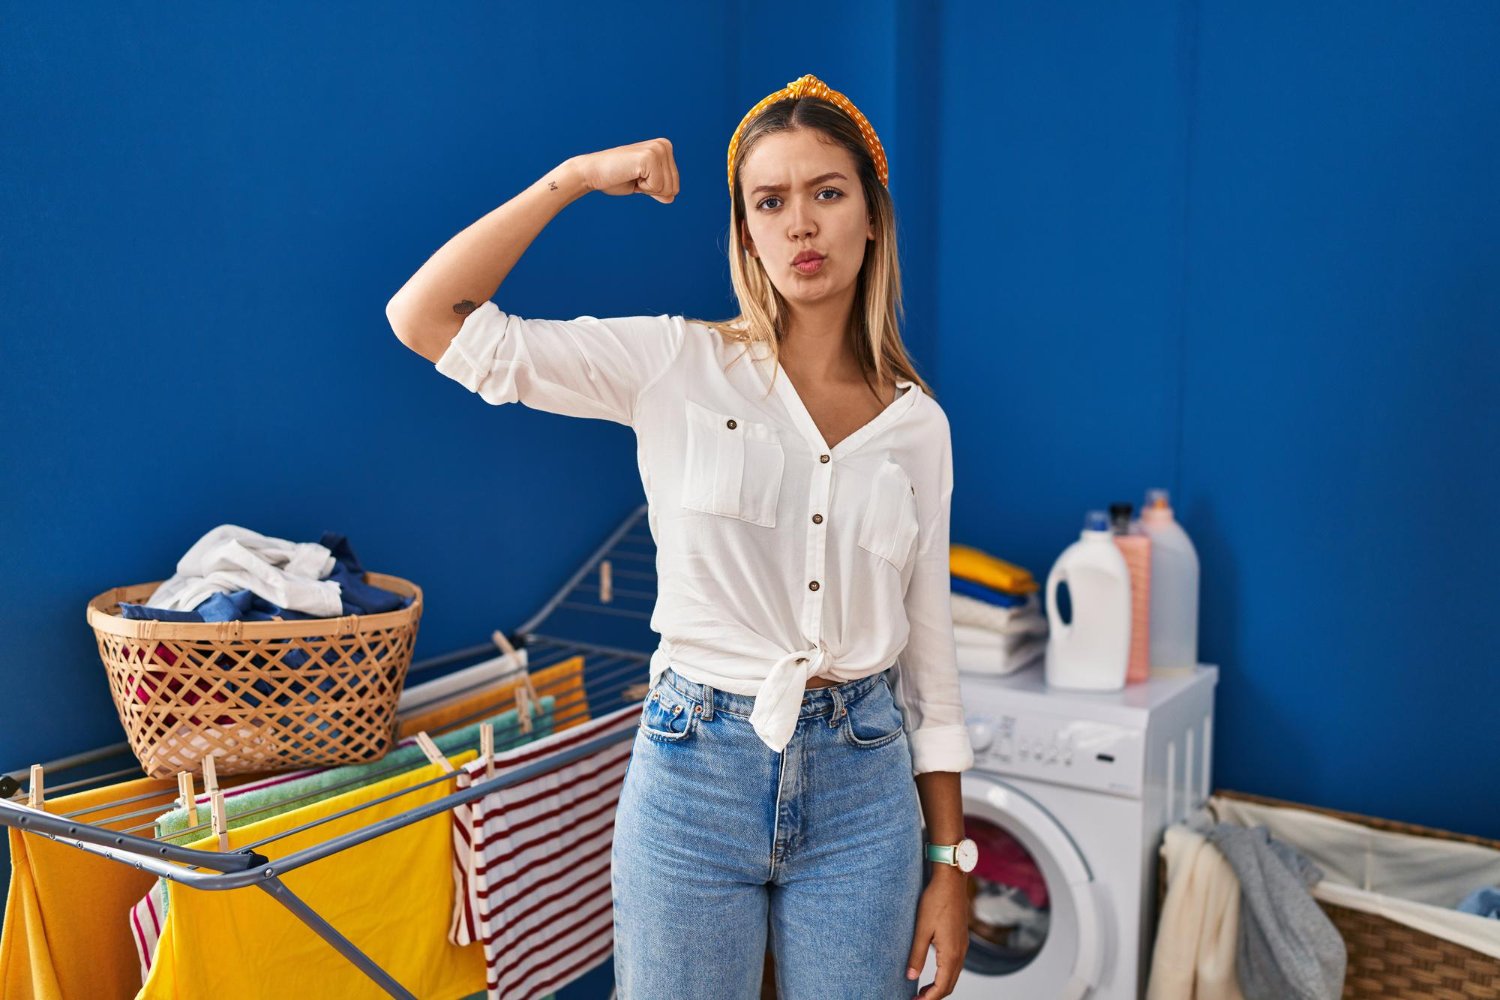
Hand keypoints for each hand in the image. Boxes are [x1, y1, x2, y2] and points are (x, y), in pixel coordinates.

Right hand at [570, 138, 678, 202]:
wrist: (593, 172)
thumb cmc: (615, 177)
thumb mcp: (643, 184)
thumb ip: (659, 189)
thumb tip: (672, 197)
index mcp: (665, 147)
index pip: (675, 185)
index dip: (654, 189)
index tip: (637, 178)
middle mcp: (664, 145)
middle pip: (673, 187)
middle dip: (652, 190)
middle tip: (633, 177)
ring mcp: (657, 149)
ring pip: (667, 188)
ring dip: (647, 188)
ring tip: (632, 175)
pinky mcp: (650, 157)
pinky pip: (657, 187)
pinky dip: (643, 187)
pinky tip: (631, 174)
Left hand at [906, 867, 968, 997]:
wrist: (951, 880)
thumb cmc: (935, 901)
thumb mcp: (921, 928)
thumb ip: (917, 955)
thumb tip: (911, 977)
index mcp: (951, 953)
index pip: (942, 986)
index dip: (929, 998)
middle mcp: (960, 952)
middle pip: (949, 984)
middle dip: (934, 995)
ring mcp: (963, 945)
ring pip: (953, 974)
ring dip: (939, 986)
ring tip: (922, 990)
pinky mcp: (961, 938)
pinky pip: (955, 964)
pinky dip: (945, 974)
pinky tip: (933, 971)